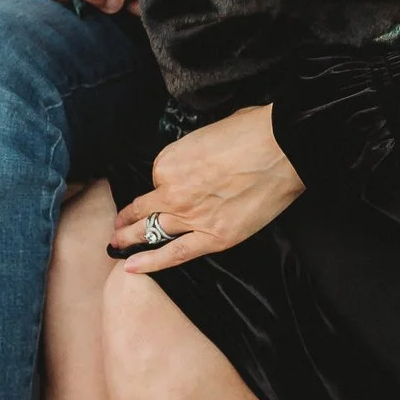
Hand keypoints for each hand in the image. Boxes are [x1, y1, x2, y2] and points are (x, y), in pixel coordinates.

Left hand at [112, 105, 305, 274]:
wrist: (281, 148)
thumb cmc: (252, 131)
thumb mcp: (209, 132)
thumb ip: (195, 152)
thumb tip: (201, 160)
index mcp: (169, 161)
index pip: (157, 177)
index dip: (163, 182)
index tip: (164, 187)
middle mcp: (172, 190)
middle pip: (143, 209)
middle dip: (127, 218)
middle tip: (117, 226)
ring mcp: (191, 217)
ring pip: (152, 231)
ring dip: (131, 239)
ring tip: (118, 245)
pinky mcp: (214, 237)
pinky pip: (174, 254)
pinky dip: (150, 263)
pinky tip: (132, 267)